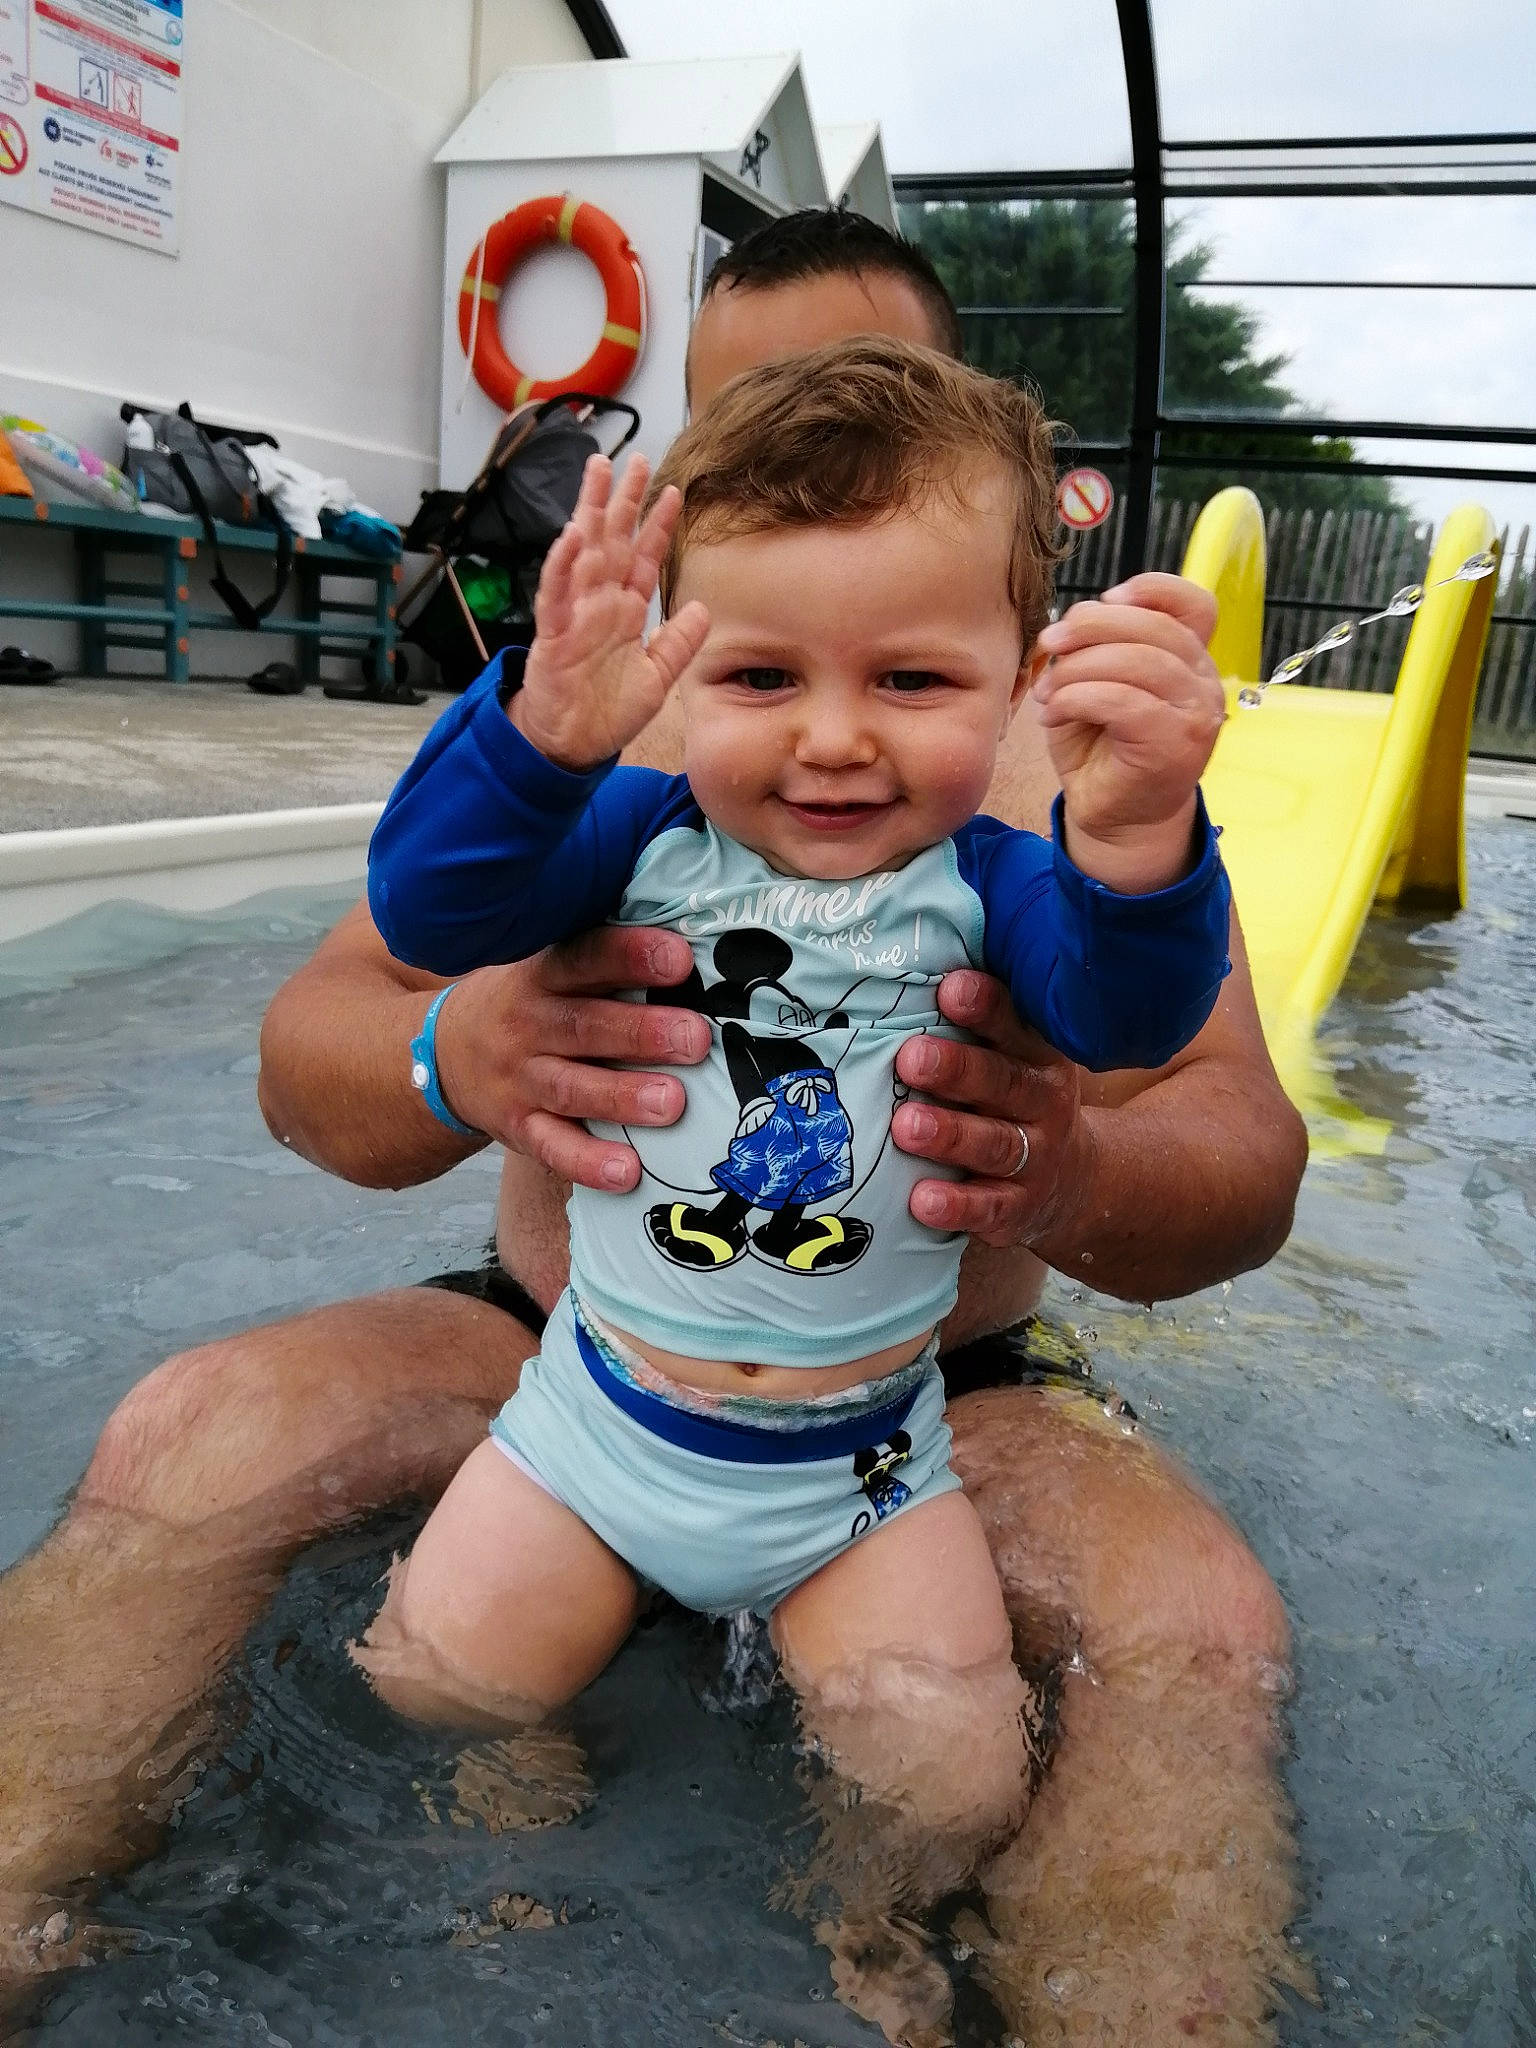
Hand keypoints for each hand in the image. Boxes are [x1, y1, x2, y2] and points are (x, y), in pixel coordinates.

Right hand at [432, 925, 709, 1188]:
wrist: (443, 1053)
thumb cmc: (527, 1002)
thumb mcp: (546, 967)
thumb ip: (603, 963)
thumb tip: (690, 951)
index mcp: (540, 975)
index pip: (584, 959)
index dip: (629, 956)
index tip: (679, 958)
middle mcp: (527, 1025)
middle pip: (584, 1026)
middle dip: (642, 1033)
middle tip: (694, 1038)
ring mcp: (520, 1080)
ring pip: (572, 1089)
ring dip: (623, 1097)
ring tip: (671, 1103)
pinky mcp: (518, 1127)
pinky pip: (552, 1147)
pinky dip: (587, 1162)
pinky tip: (626, 1172)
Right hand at [514, 453, 710, 770]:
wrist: (573, 745)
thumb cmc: (607, 711)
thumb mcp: (656, 677)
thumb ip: (677, 643)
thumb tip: (702, 609)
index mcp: (625, 612)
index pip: (644, 559)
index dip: (657, 527)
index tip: (674, 493)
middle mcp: (600, 605)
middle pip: (612, 541)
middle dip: (622, 500)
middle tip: (633, 460)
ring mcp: (575, 615)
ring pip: (581, 552)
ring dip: (588, 512)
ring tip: (596, 473)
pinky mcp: (553, 635)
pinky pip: (555, 594)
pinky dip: (561, 566)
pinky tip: (570, 536)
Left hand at [891, 969, 1087, 1248]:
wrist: (1072, 1181)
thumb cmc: (1011, 1099)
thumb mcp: (1011, 1055)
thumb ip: (971, 1021)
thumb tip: (901, 957)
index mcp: (1036, 1054)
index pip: (1013, 1025)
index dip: (985, 1007)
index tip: (950, 988)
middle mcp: (1042, 1102)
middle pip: (1001, 1082)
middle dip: (956, 1069)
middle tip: (911, 1058)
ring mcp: (1035, 1157)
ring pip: (993, 1144)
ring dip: (949, 1135)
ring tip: (905, 1125)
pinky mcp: (1017, 1209)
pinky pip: (989, 1208)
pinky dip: (957, 1206)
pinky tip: (921, 1200)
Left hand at [1032, 572, 1224, 891]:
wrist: (1115, 818)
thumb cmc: (1103, 748)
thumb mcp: (1096, 683)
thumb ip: (1099, 646)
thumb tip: (1072, 620)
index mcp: (1191, 658)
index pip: (1195, 604)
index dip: (1151, 589)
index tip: (1106, 598)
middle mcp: (1204, 682)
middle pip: (1155, 627)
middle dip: (1091, 626)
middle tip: (1049, 644)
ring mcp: (1196, 715)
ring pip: (1138, 662)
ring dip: (1078, 669)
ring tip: (1047, 691)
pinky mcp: (1174, 745)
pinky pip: (1123, 702)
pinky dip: (1078, 698)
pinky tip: (1053, 714)